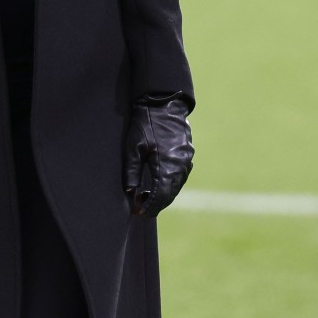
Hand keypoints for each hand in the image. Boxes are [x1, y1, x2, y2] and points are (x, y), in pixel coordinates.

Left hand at [123, 93, 193, 216]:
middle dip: (155, 204)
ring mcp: (186, 161)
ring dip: (163, 195)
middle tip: (140, 208)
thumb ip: (131, 171)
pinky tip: (157, 183)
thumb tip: (130, 192)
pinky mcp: (188, 155)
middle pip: (170, 194)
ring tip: (145, 197)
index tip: (139, 213)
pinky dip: (170, 184)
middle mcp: (180, 166)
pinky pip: (180, 177)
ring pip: (176, 187)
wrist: (164, 103)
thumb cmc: (145, 124)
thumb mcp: (133, 147)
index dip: (150, 207)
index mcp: (167, 166)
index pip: (160, 196)